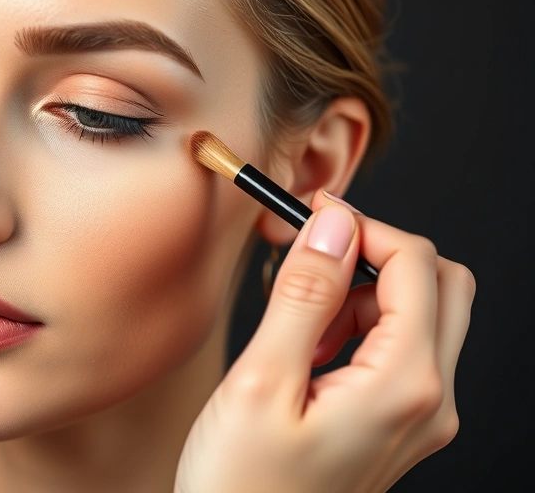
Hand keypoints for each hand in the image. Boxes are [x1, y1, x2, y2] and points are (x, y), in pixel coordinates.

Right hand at [176, 191, 474, 492]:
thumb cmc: (240, 485)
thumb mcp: (261, 382)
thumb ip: (303, 297)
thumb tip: (334, 226)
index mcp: (404, 386)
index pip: (415, 264)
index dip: (362, 224)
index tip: (311, 215)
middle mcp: (430, 401)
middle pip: (442, 283)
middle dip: (377, 255)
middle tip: (312, 261)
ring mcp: (421, 418)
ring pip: (425, 315)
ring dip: (364, 296)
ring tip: (298, 328)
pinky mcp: (400, 425)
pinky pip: (403, 352)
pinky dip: (360, 331)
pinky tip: (308, 354)